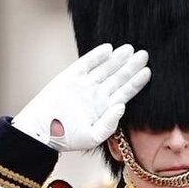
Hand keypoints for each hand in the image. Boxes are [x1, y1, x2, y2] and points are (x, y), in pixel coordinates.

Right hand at [12, 43, 150, 151]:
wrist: (41, 130)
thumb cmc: (66, 138)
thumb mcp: (92, 137)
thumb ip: (109, 125)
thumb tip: (122, 106)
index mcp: (104, 107)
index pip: (125, 92)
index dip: (136, 82)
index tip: (147, 72)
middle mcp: (96, 94)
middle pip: (118, 77)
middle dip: (131, 66)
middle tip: (144, 54)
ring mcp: (84, 84)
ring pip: (105, 68)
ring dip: (117, 59)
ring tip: (130, 49)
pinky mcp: (70, 76)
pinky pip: (87, 63)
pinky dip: (97, 56)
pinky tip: (109, 49)